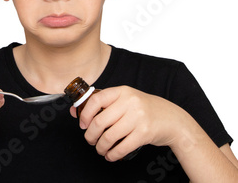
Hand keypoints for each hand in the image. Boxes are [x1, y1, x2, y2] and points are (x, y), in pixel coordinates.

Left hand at [70, 86, 187, 160]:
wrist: (172, 119)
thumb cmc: (143, 109)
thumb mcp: (125, 100)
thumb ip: (102, 104)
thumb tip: (75, 110)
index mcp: (122, 91)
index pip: (96, 100)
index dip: (85, 113)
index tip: (82, 123)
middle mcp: (130, 102)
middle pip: (100, 122)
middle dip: (90, 135)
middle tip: (89, 139)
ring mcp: (138, 118)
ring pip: (109, 136)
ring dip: (100, 147)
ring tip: (100, 148)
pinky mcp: (144, 133)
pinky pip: (122, 147)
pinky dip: (112, 154)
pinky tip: (110, 155)